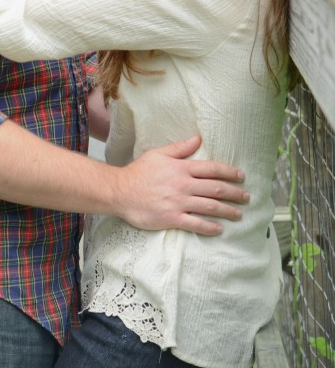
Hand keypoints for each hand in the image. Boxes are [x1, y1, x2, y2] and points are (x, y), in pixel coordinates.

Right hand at [119, 135, 248, 235]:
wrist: (120, 192)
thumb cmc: (139, 172)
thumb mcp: (158, 154)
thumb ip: (180, 148)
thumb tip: (198, 139)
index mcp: (181, 168)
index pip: (212, 169)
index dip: (229, 172)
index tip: (241, 176)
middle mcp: (183, 185)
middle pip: (216, 189)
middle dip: (234, 193)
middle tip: (246, 197)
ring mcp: (179, 203)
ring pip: (210, 207)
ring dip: (227, 211)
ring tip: (238, 214)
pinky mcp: (172, 218)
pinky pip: (196, 224)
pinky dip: (209, 227)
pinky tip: (219, 229)